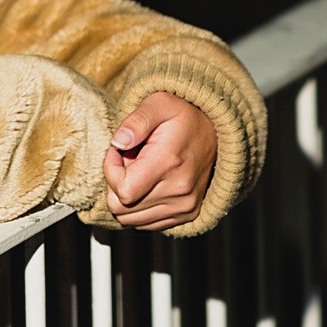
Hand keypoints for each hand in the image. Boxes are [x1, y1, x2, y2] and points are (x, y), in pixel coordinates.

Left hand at [104, 91, 216, 230]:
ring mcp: (184, 206)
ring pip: (131, 220)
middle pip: (122, 209)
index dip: (110, 170)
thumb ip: (136, 120)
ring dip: (127, 196)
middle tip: (128, 160)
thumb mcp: (159, 103)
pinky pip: (146, 224)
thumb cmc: (183, 116)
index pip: (123, 191)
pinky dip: (139, 206)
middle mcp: (179, 191)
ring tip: (139, 171)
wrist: (216, 132)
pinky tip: (148, 183)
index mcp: (169, 163)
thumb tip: (118, 142)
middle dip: (116, 183)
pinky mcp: (187, 214)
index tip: (117, 151)